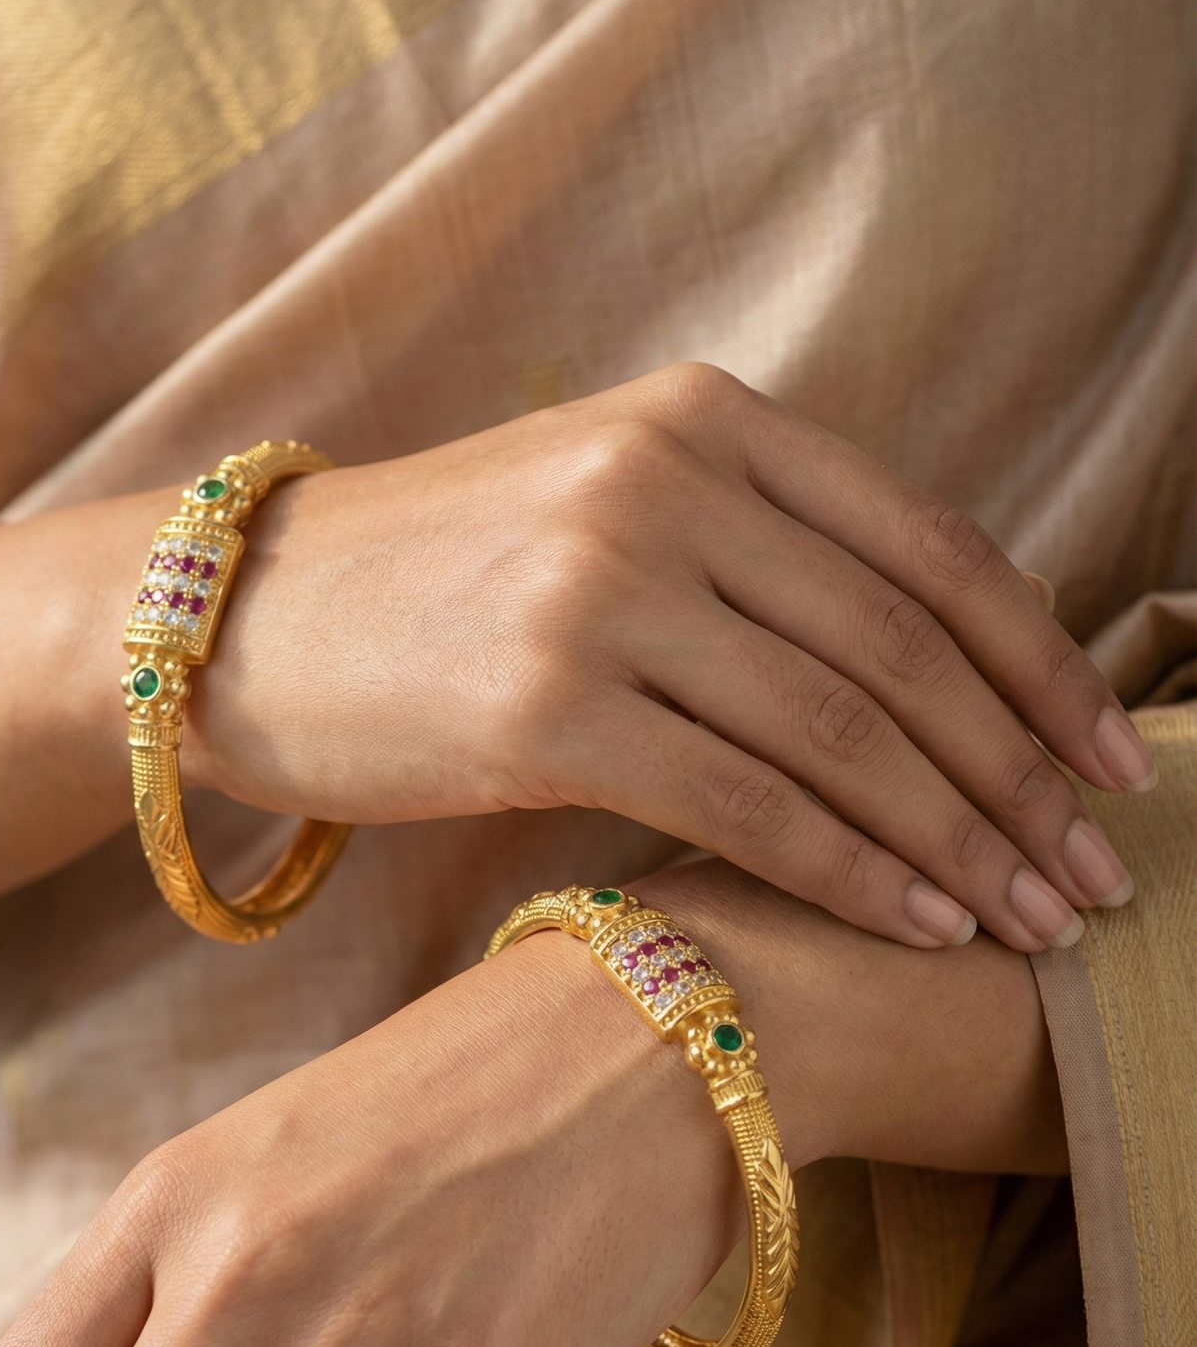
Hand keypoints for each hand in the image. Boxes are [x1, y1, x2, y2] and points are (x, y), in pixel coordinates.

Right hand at [186, 364, 1152, 951]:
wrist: (237, 619)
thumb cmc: (434, 588)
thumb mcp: (602, 511)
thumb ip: (754, 550)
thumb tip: (927, 661)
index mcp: (705, 423)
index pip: (929, 552)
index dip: (1041, 668)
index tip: (1109, 761)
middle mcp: (667, 484)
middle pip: (905, 651)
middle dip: (1021, 778)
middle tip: (1097, 873)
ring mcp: (606, 589)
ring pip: (844, 734)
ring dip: (960, 841)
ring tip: (1031, 920)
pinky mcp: (548, 706)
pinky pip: (751, 803)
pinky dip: (854, 872)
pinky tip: (918, 923)